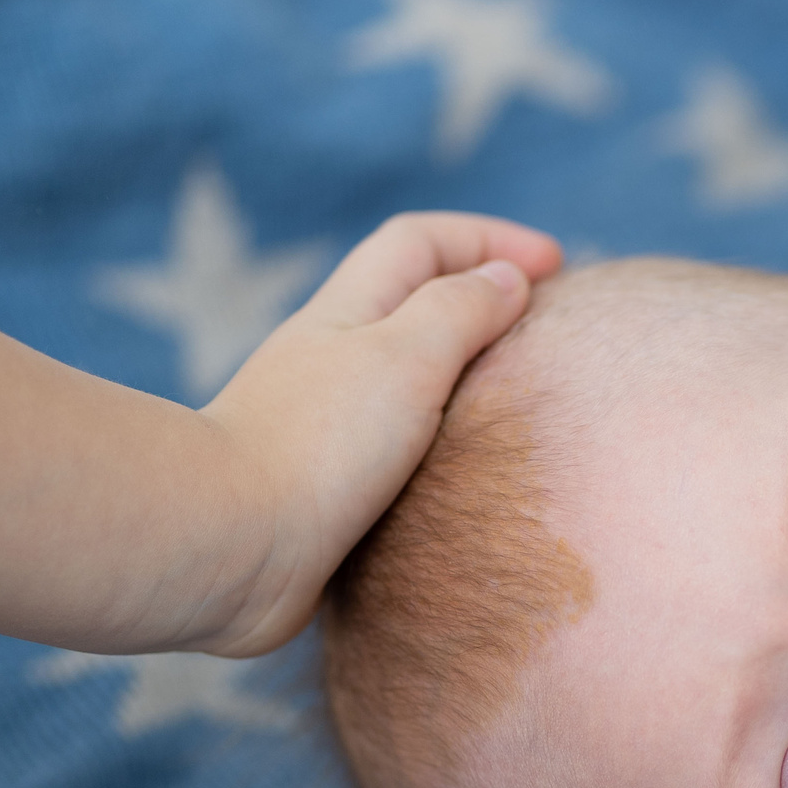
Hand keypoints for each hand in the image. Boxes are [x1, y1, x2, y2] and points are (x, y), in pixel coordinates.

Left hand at [195, 212, 560, 654]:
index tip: (557, 266)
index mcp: (346, 313)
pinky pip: (391, 451)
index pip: (420, 242)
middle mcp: (329, 360)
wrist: (229, 547)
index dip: (489, 239)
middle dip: (478, 300)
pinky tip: (464, 477)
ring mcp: (320, 427)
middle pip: (409, 304)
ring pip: (400, 381)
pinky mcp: (318, 493)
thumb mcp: (406, 356)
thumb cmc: (318, 445)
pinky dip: (436, 448)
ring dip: (460, 379)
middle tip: (543, 329)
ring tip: (517, 405)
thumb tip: (507, 279)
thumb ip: (461, 311)